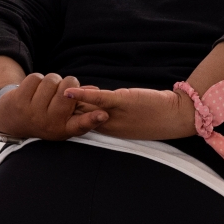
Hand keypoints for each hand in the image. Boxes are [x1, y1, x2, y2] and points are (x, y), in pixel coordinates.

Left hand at [0, 73, 106, 141]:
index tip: (103, 114)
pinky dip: (36, 79)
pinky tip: (35, 89)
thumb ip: (80, 104)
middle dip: (67, 82)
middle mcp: (50, 123)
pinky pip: (35, 78)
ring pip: (51, 81)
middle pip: (67, 89)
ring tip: (47, 90)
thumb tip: (94, 89)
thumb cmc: (46, 116)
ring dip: (51, 80)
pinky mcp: (19, 101)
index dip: (93, 119)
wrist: (13, 121)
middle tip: (62, 89)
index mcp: (65, 129)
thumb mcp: (64, 117)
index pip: (82, 125)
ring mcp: (33, 113)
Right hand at [63, 85, 198, 141]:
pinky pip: (99, 99)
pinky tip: (68, 92)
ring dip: (68, 101)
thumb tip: (96, 105)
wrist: (177, 116)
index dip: (68, 114)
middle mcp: (109, 125)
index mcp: (109, 130)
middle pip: (80, 115)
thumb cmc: (155, 116)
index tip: (56, 107)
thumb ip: (112, 115)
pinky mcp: (123, 101)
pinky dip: (83, 94)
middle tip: (46, 99)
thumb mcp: (129, 119)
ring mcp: (115, 114)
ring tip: (52, 94)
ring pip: (86, 108)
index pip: (82, 122)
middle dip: (63, 108)